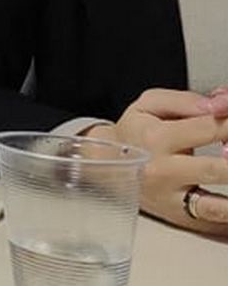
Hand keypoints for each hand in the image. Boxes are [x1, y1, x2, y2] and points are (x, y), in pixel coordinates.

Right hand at [86, 88, 227, 233]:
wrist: (107, 164)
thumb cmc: (134, 132)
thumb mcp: (149, 104)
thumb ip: (185, 101)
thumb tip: (218, 105)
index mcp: (157, 138)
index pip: (209, 128)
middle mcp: (164, 171)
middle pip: (218, 168)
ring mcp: (172, 198)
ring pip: (217, 206)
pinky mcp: (180, 216)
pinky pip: (213, 220)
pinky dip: (227, 211)